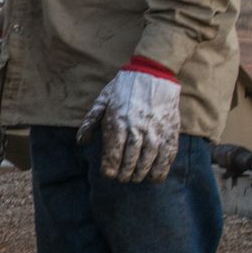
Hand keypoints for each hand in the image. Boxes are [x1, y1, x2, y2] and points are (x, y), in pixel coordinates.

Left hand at [77, 61, 182, 182]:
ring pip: (148, 161)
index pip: (112, 154)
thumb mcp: (102, 100)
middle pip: (130, 161)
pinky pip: (167, 155)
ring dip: (141, 173)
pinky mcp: (170, 131)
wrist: (153, 73)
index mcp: (117, 123)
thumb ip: (91, 121)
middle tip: (123, 179)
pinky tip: (156, 176)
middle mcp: (136, 129)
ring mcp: (155, 131)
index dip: (110, 168)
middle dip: (125, 174)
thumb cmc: (124, 87)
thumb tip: (81, 141)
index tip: (108, 174)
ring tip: (136, 178)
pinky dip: (162, 169)